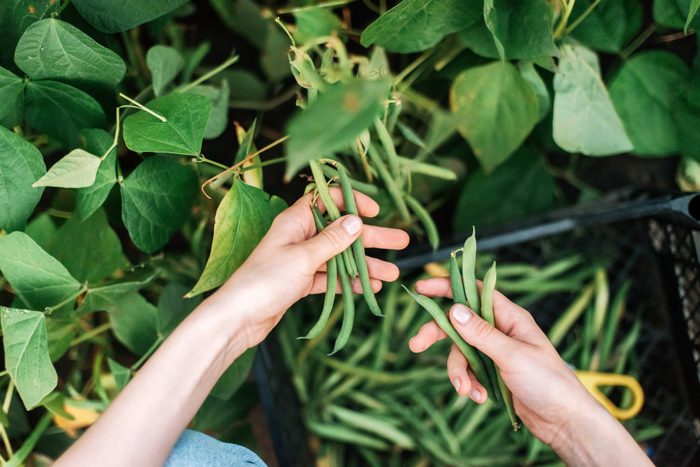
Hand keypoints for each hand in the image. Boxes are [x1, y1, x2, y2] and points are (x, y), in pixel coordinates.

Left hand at [206, 190, 408, 349]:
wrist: (238, 318)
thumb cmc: (265, 281)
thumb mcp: (303, 257)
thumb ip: (332, 240)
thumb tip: (356, 220)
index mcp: (295, 221)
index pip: (327, 199)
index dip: (352, 201)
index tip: (375, 211)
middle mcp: (299, 237)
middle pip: (341, 231)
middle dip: (372, 238)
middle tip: (402, 241)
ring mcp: (300, 260)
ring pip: (339, 257)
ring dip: (365, 265)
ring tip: (392, 275)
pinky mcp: (300, 282)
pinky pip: (330, 277)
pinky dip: (348, 282)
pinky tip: (369, 288)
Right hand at [408, 278, 603, 444]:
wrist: (563, 420)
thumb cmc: (548, 382)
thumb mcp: (512, 355)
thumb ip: (481, 333)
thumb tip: (453, 309)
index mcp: (510, 316)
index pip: (474, 291)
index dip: (447, 286)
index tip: (421, 287)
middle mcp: (500, 330)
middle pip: (459, 323)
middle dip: (438, 335)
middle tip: (415, 345)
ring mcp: (496, 351)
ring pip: (462, 352)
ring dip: (459, 372)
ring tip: (467, 391)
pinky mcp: (493, 372)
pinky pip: (470, 371)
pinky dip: (470, 384)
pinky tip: (480, 398)